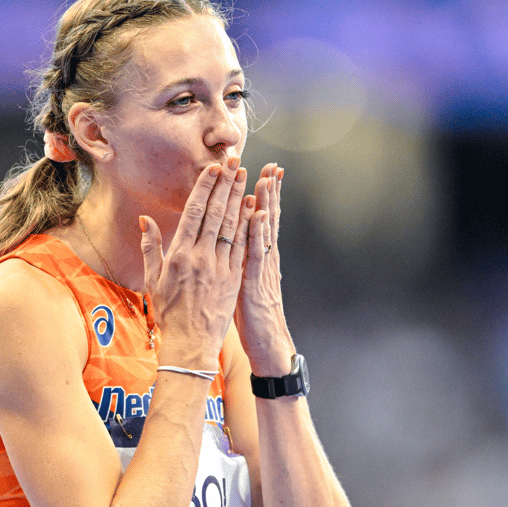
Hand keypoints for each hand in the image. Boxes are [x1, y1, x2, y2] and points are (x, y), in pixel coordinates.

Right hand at [140, 157, 255, 366]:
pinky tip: (254, 208)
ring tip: (245, 177)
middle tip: (234, 163)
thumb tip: (145, 220)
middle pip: (215, 214)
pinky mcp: (234, 277)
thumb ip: (150, 247)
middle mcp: (201, 257)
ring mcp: (220, 267)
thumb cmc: (169, 312)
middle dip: (225, 186)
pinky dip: (249, 225)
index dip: (205, 189)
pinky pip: (243, 246)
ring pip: (231, 226)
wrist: (191, 343)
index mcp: (179, 255)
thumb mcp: (152, 279)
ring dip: (238, 199)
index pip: (194, 213)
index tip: (213, 170)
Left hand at [236, 163, 293, 375]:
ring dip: (266, 203)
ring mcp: (262, 268)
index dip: (260, 196)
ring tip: (267, 179)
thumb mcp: (244, 282)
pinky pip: (257, 253)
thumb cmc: (251, 314)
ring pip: (264, 230)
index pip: (258, 218)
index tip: (264, 171)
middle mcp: (263, 257)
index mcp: (255, 256)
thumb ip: (238, 259)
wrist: (266, 341)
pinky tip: (259, 215)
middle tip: (273, 165)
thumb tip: (234, 242)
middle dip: (269, 191)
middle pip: (266, 217)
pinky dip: (258, 233)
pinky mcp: (257, 282)